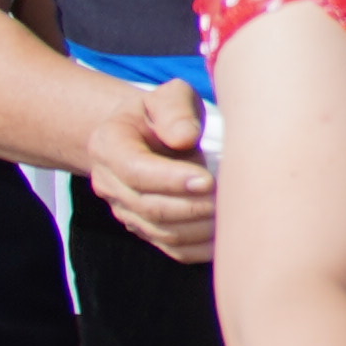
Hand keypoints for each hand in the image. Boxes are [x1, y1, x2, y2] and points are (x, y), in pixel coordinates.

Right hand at [76, 76, 217, 261]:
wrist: (148, 136)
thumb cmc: (165, 113)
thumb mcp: (169, 96)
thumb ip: (175, 110)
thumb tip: (185, 138)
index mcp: (109, 145)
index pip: (135, 170)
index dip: (171, 179)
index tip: (208, 179)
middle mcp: (110, 183)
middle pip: (150, 207)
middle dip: (194, 206)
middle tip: (231, 199)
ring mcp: (126, 211)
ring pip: (163, 232)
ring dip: (201, 228)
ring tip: (236, 214)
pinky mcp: (147, 230)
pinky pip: (174, 249)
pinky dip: (202, 247)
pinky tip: (229, 234)